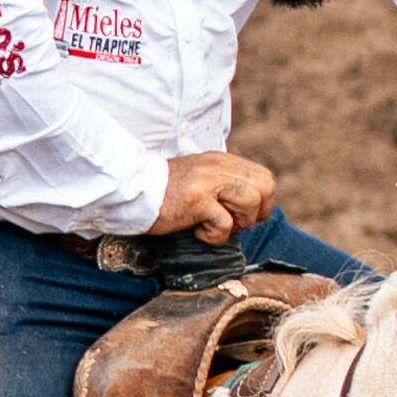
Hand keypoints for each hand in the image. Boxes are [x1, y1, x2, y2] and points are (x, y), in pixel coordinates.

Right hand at [152, 151, 277, 245]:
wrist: (131, 191)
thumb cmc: (167, 192)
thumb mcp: (203, 178)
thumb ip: (227, 184)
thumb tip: (256, 206)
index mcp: (222, 161)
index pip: (265, 178)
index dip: (263, 202)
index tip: (243, 215)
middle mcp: (218, 167)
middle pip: (265, 188)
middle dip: (256, 213)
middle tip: (233, 222)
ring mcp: (207, 182)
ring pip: (250, 202)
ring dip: (238, 223)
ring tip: (214, 225)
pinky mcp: (195, 200)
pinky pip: (225, 223)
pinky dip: (215, 235)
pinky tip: (197, 231)